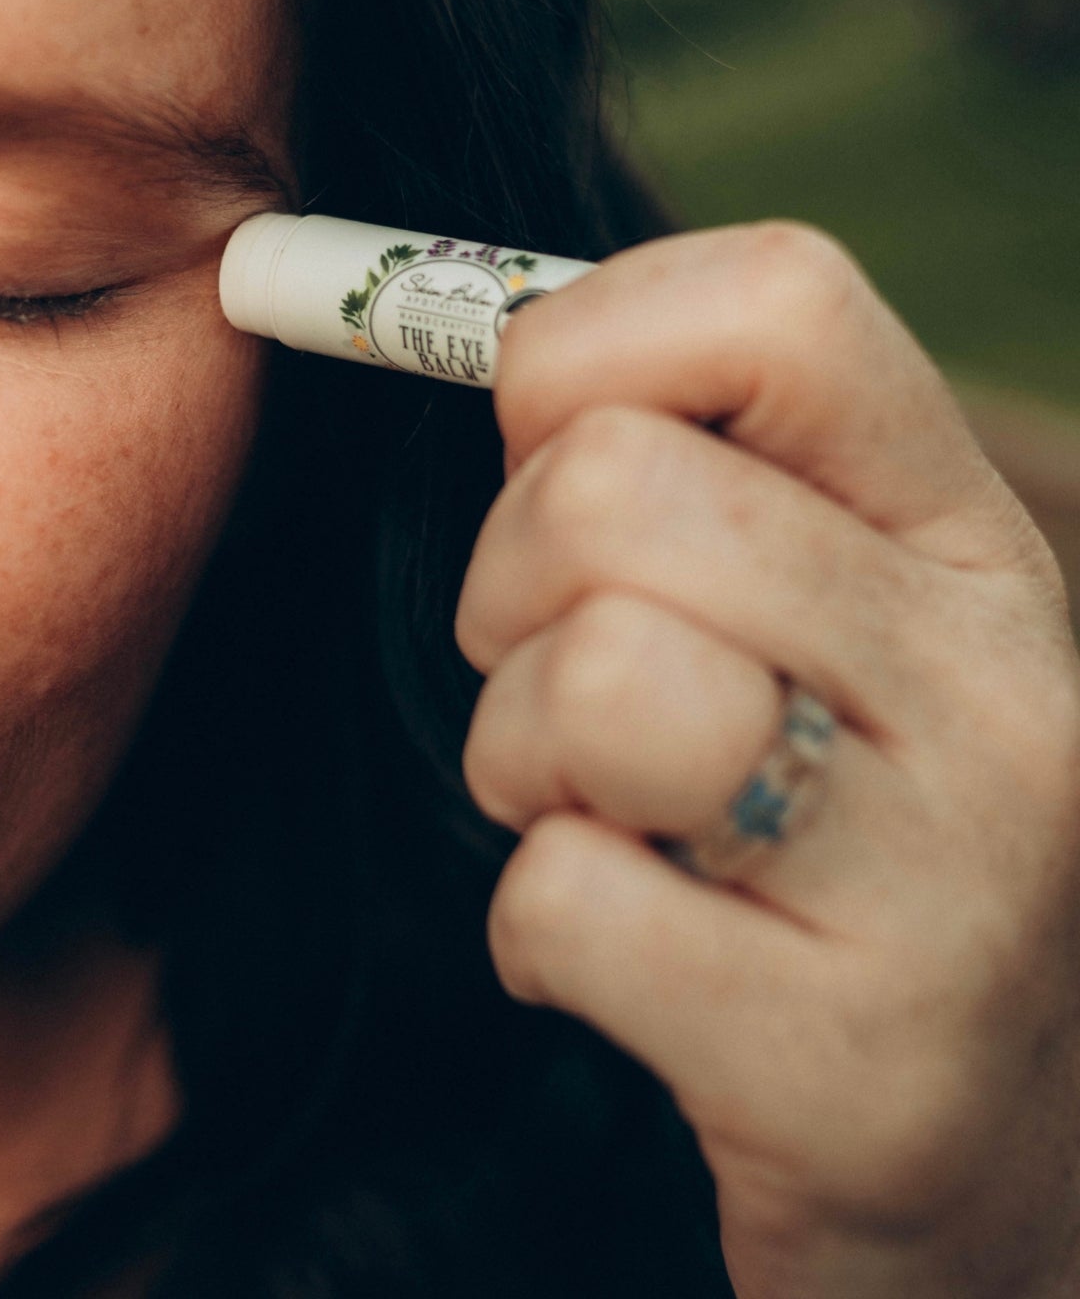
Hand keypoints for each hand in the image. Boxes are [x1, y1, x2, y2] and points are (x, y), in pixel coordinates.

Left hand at [454, 221, 1079, 1298]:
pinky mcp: (861, 1071)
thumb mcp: (804, 617)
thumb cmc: (817, 823)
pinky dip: (537, 933)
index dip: (583, 348)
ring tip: (601, 815)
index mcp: (969, 539)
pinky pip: (561, 902)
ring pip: (591, 682)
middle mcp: (1000, 687)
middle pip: (610, 491)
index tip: (549, 453)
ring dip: (521, 757)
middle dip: (508, 588)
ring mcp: (952, 884)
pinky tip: (628, 963)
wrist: (966, 1146)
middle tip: (566, 687)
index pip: (780, 299)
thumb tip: (445, 328)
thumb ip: (678, 470)